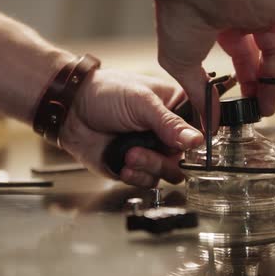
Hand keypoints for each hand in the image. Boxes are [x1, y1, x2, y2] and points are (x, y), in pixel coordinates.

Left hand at [59, 69, 202, 186]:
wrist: (71, 111)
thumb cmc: (105, 94)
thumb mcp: (141, 102)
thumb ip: (169, 122)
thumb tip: (197, 140)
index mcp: (176, 107)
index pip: (203, 124)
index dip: (204, 138)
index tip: (197, 147)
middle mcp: (168, 131)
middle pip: (188, 156)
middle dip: (167, 158)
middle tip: (146, 150)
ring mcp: (152, 150)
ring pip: (169, 172)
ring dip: (151, 167)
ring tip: (130, 155)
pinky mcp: (135, 167)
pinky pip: (148, 181)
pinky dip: (137, 177)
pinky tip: (124, 165)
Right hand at [131, 0, 274, 115]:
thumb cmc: (179, 18)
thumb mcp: (185, 67)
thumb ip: (202, 94)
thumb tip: (210, 123)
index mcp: (226, 28)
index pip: (245, 60)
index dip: (248, 84)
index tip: (246, 107)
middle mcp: (250, 18)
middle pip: (271, 57)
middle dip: (270, 84)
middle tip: (267, 109)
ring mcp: (272, 11)